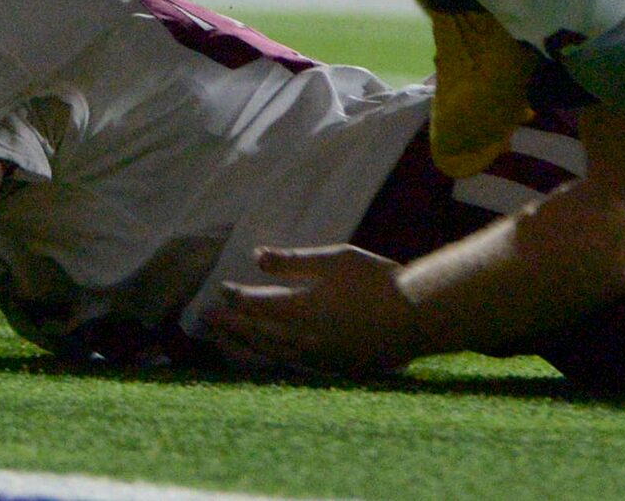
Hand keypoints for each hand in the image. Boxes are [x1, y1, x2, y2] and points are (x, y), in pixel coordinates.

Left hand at [203, 245, 421, 378]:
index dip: (235, 298)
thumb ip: (292, 261)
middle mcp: (305, 339)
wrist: (419, 317)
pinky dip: (270, 356)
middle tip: (206, 319)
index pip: (256, 305)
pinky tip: (264, 351)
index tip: (220, 290)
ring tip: (224, 338)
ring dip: (244, 344)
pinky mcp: (335, 368)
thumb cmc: (377, 281)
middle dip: (230, 325)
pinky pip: (292, 364)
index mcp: (302, 309)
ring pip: (271, 353)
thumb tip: (255, 257)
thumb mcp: (333, 259)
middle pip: (256, 333)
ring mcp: (320, 357)